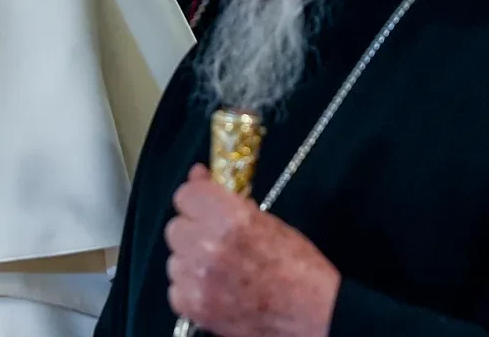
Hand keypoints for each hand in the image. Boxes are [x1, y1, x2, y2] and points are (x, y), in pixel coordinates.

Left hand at [165, 165, 340, 336]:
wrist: (314, 314)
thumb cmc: (298, 267)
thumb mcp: (267, 221)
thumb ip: (226, 199)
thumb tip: (199, 175)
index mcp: (229, 218)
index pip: (185, 195)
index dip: (196, 200)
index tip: (204, 207)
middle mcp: (208, 246)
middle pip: (175, 228)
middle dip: (193, 232)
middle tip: (216, 241)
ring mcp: (198, 279)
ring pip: (174, 259)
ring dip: (191, 262)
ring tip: (220, 269)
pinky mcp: (195, 307)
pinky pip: (176, 289)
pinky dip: (191, 289)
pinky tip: (216, 289)